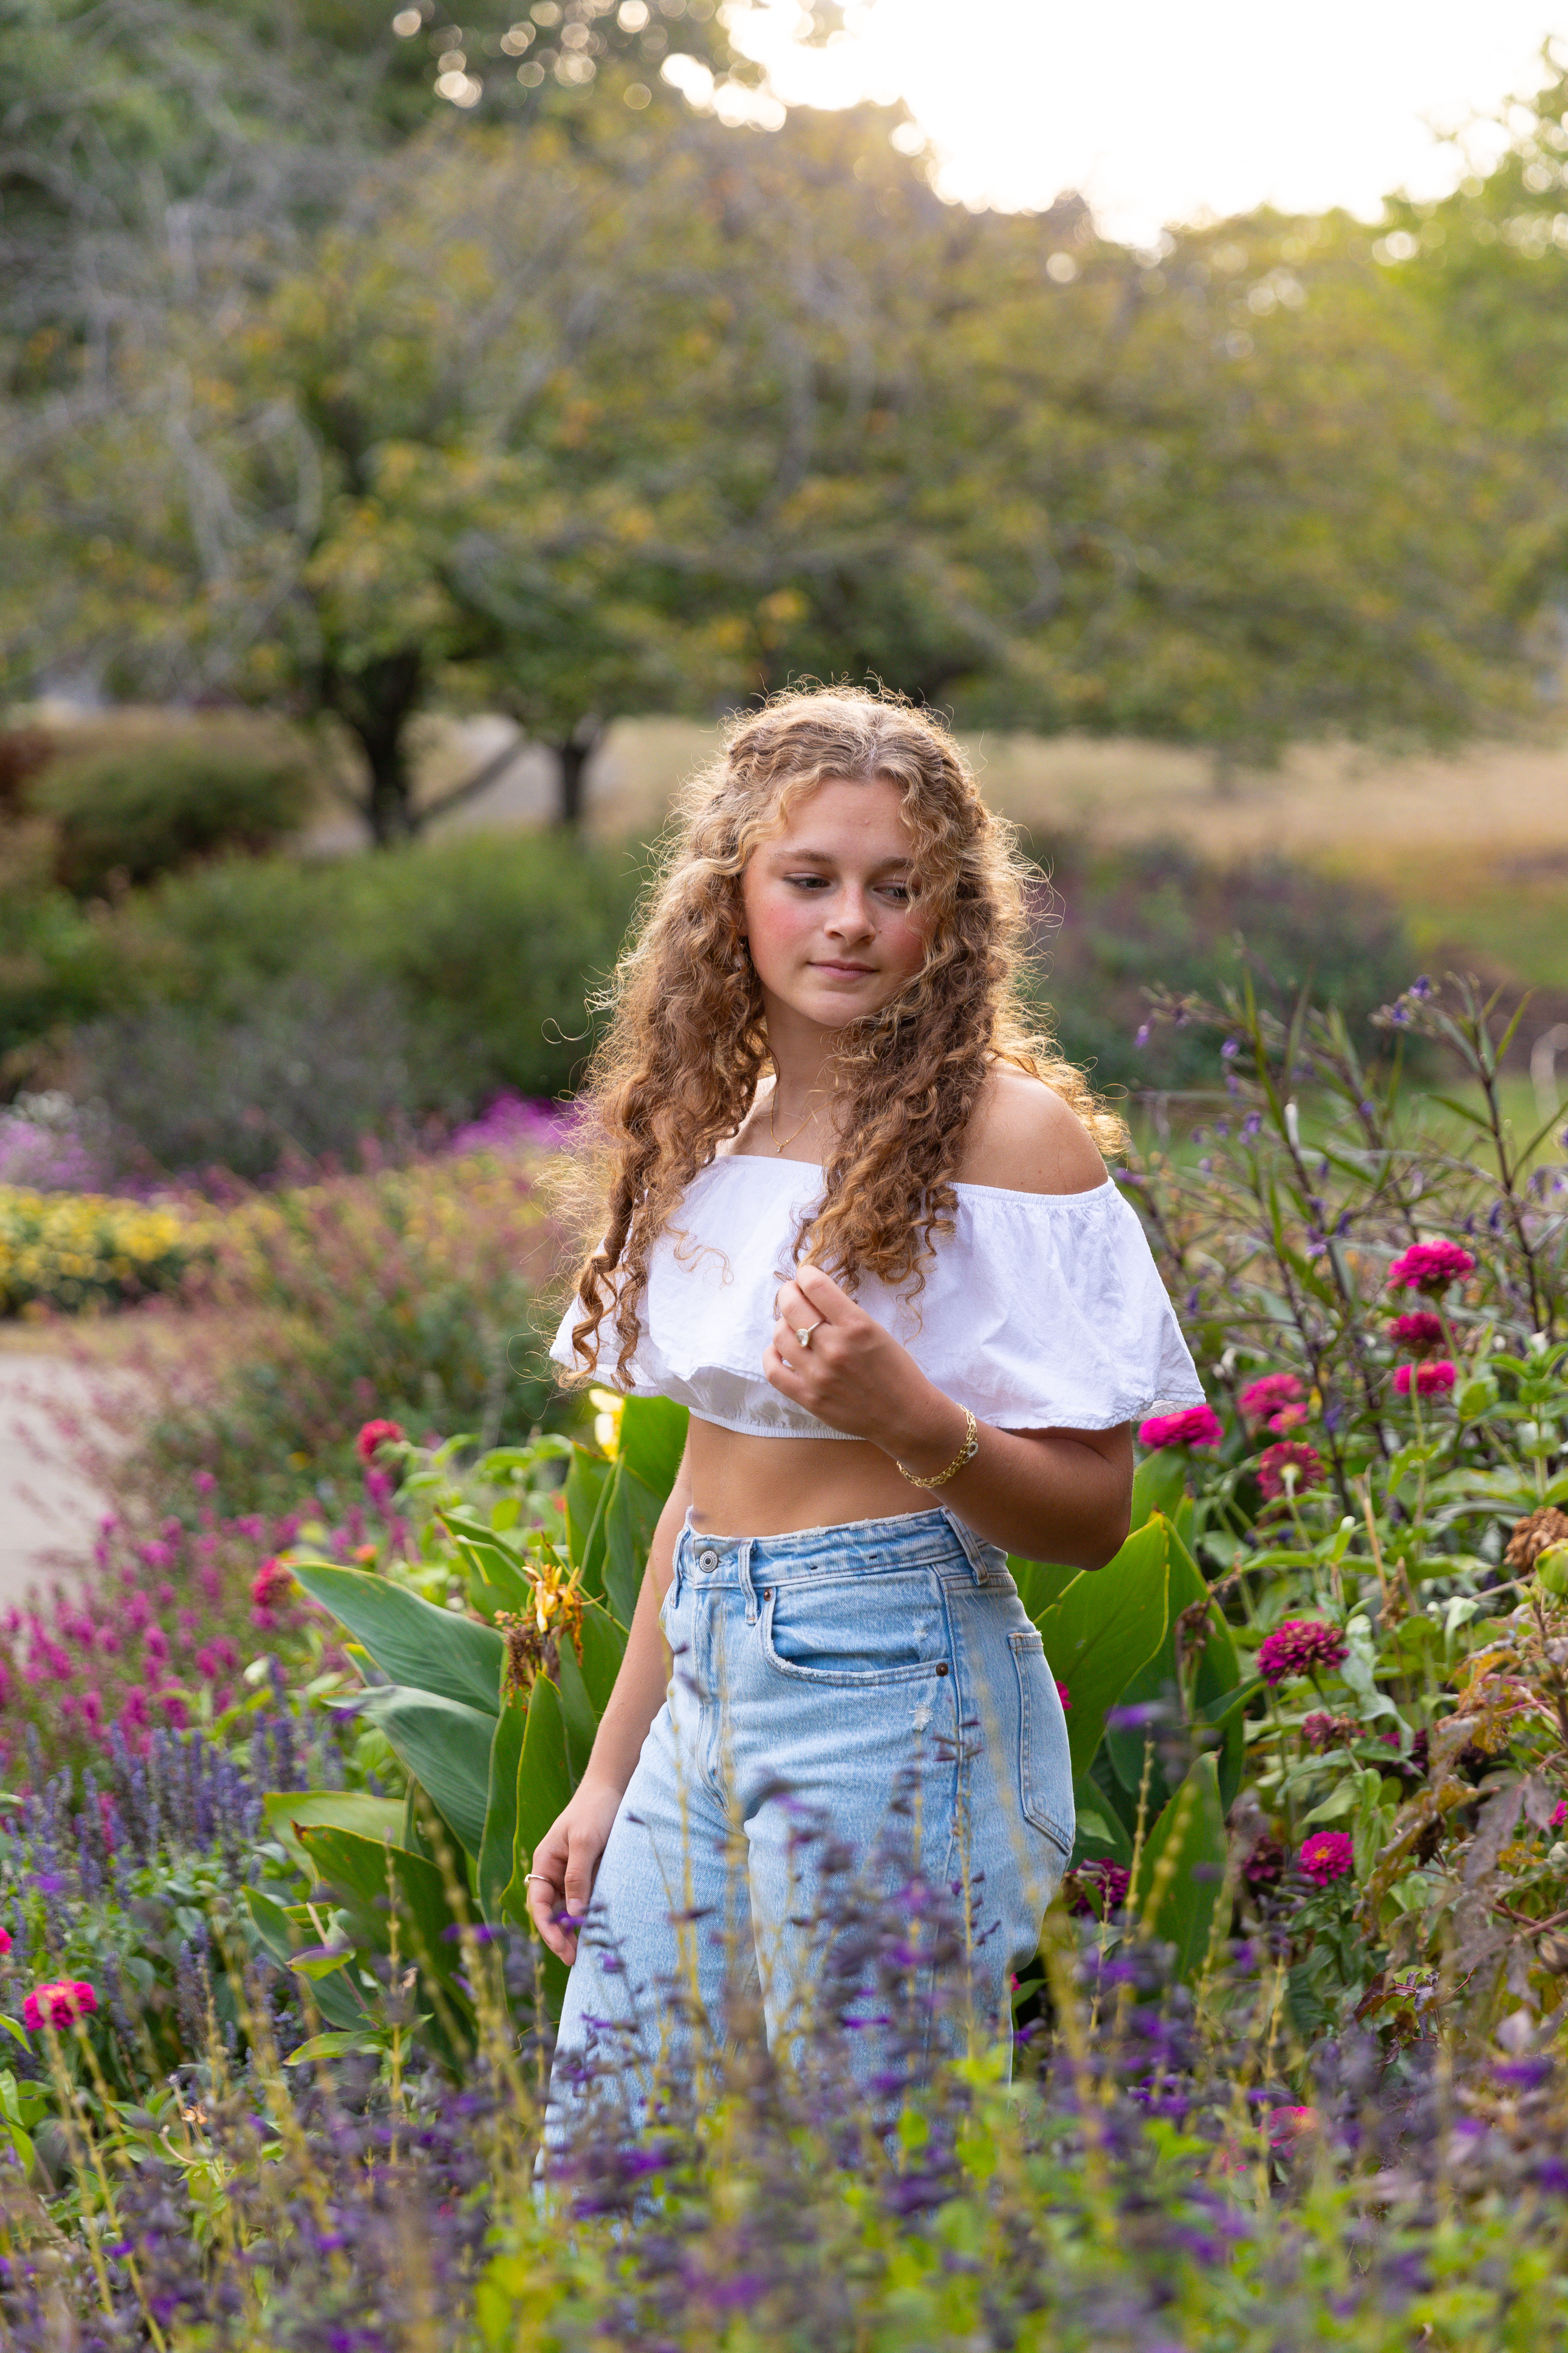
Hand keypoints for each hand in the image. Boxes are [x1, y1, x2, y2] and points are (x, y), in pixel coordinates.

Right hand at [525, 1775, 623, 1963]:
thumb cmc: (594, 1809)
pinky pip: (587, 1899)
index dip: (546, 1928)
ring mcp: (574, 1873)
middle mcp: (556, 1871)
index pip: (539, 1903)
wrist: (614, 1787)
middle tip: (574, 1959)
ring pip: (569, 1909)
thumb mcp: (585, 1841)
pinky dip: (589, 1916)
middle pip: (552, 1911)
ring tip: (586, 1952)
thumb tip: (574, 1913)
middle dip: (560, 1936)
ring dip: (575, 1930)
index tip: (561, 1948)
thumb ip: (577, 1876)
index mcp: (545, 1862)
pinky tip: (598, 1930)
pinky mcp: (592, 1873)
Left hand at [764, 1262, 949, 1455]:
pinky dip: (772, 1355)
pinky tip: (780, 1350)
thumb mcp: (877, 1331)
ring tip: (791, 1324)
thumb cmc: (897, 1371)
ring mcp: (819, 1376)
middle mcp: (835, 1348)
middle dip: (788, 1292)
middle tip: (791, 1293)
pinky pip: (774, 1371)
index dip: (805, 1275)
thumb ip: (844, 1315)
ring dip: (782, 1323)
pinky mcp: (809, 1399)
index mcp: (857, 1326)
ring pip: (779, 1336)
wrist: (907, 1416)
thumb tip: (812, 1295)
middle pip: (792, 1307)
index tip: (805, 1275)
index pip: (816, 1287)